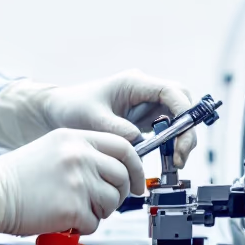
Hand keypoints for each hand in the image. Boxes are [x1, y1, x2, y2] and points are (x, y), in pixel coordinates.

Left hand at [0, 70, 197, 167]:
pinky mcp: (144, 120)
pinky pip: (166, 130)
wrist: (58, 112)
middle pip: (181, 104)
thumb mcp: (93, 119)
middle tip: (180, 154)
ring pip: (178, 117)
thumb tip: (138, 141)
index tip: (181, 136)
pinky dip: (170, 144)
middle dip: (187, 129)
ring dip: (181, 139)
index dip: (183, 112)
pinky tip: (166, 160)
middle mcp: (144, 91)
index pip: (171, 91)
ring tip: (175, 162)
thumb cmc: (71, 107)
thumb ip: (116, 130)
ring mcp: (146, 105)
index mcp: (134, 83)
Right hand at [0, 128, 144, 236]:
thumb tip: (114, 171)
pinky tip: (64, 221)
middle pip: (122, 176)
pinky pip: (94, 222)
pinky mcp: (72, 206)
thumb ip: (83, 154)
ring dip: (98, 212)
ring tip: (75, 210)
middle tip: (103, 202)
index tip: (137, 182)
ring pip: (112, 201)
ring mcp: (77, 180)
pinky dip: (81, 227)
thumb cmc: (16, 177)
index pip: (124, 146)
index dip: (135, 167)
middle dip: (118, 195)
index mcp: (75, 138)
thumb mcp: (53, 149)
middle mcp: (79, 155)